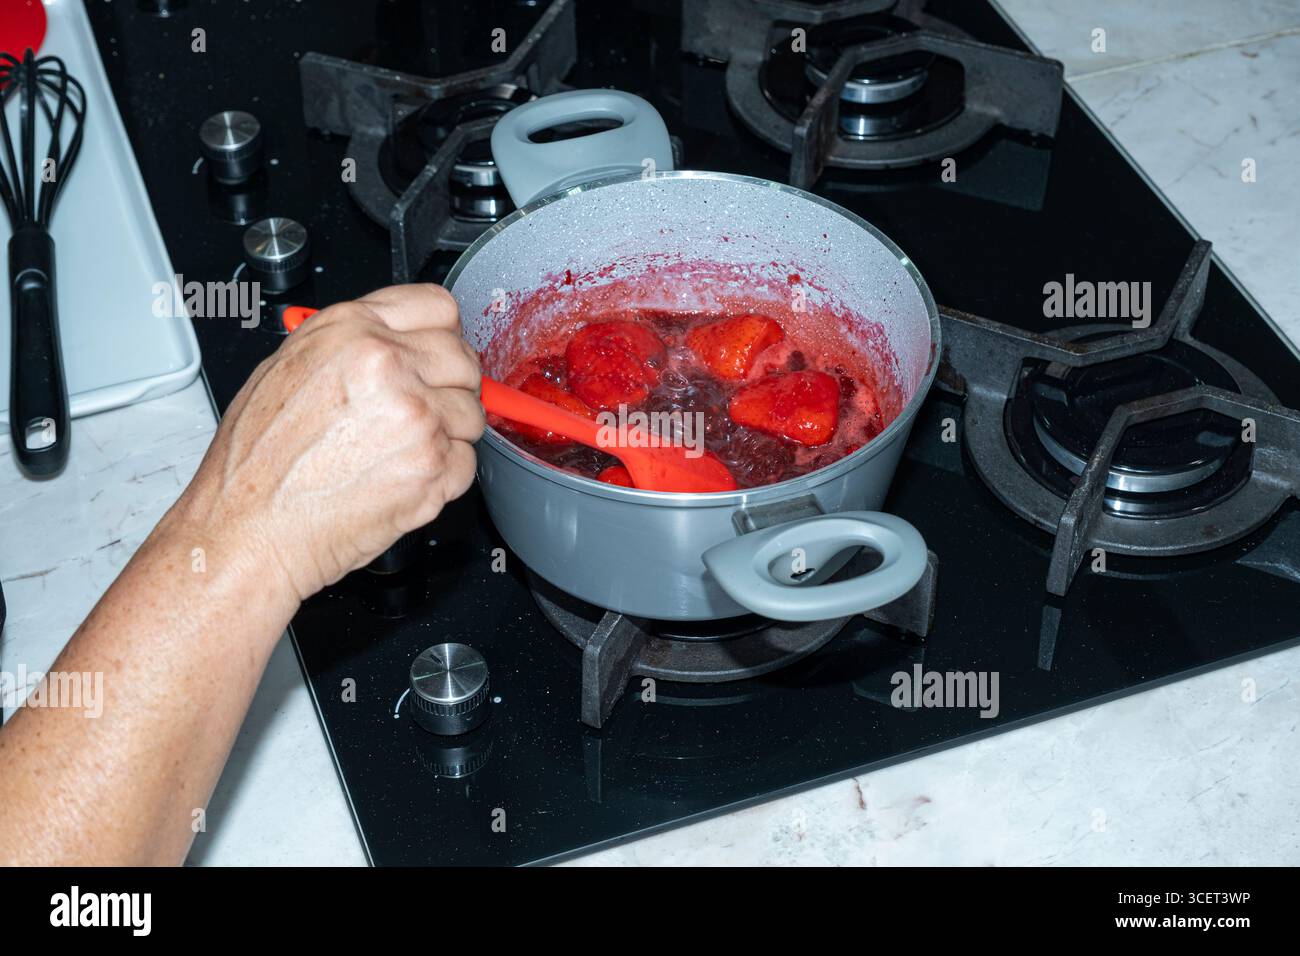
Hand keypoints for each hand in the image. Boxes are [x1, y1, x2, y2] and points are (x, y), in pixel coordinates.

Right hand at [170, 283, 483, 602]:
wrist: (247, 532)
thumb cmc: (254, 465)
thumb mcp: (285, 370)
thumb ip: (350, 345)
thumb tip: (396, 339)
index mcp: (351, 332)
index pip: (438, 306)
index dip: (442, 333)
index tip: (438, 352)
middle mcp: (388, 366)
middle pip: (463, 359)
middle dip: (450, 386)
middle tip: (421, 411)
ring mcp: (417, 416)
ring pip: (472, 414)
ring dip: (448, 434)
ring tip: (399, 453)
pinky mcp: (432, 466)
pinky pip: (466, 463)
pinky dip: (444, 476)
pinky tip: (401, 480)